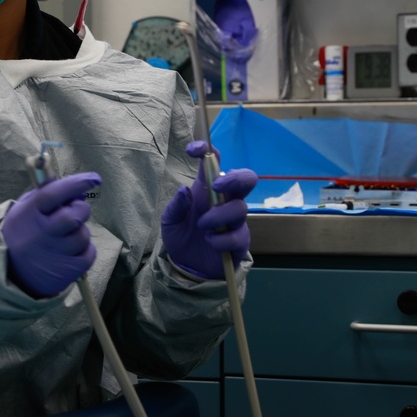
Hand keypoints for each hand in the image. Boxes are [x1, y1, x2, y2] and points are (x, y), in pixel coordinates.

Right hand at [2, 172, 100, 297]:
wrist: (10, 272)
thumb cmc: (23, 233)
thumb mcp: (25, 209)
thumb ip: (47, 193)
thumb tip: (76, 188)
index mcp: (30, 213)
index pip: (54, 194)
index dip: (75, 184)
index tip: (94, 178)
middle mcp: (41, 234)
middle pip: (74, 215)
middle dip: (80, 209)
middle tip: (72, 212)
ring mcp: (54, 254)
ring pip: (83, 235)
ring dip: (79, 232)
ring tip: (65, 236)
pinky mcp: (67, 271)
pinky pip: (89, 253)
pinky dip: (84, 250)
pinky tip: (70, 251)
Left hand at [161, 141, 257, 279]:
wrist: (187, 266)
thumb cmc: (181, 236)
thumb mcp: (169, 221)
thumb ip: (175, 206)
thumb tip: (184, 190)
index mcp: (207, 189)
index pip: (214, 163)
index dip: (207, 151)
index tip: (193, 149)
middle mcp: (225, 200)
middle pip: (246, 178)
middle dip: (235, 178)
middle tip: (216, 186)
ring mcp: (235, 220)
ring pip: (240, 207)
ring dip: (218, 216)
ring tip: (202, 227)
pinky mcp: (240, 240)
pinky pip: (238, 235)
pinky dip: (220, 239)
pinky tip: (210, 243)